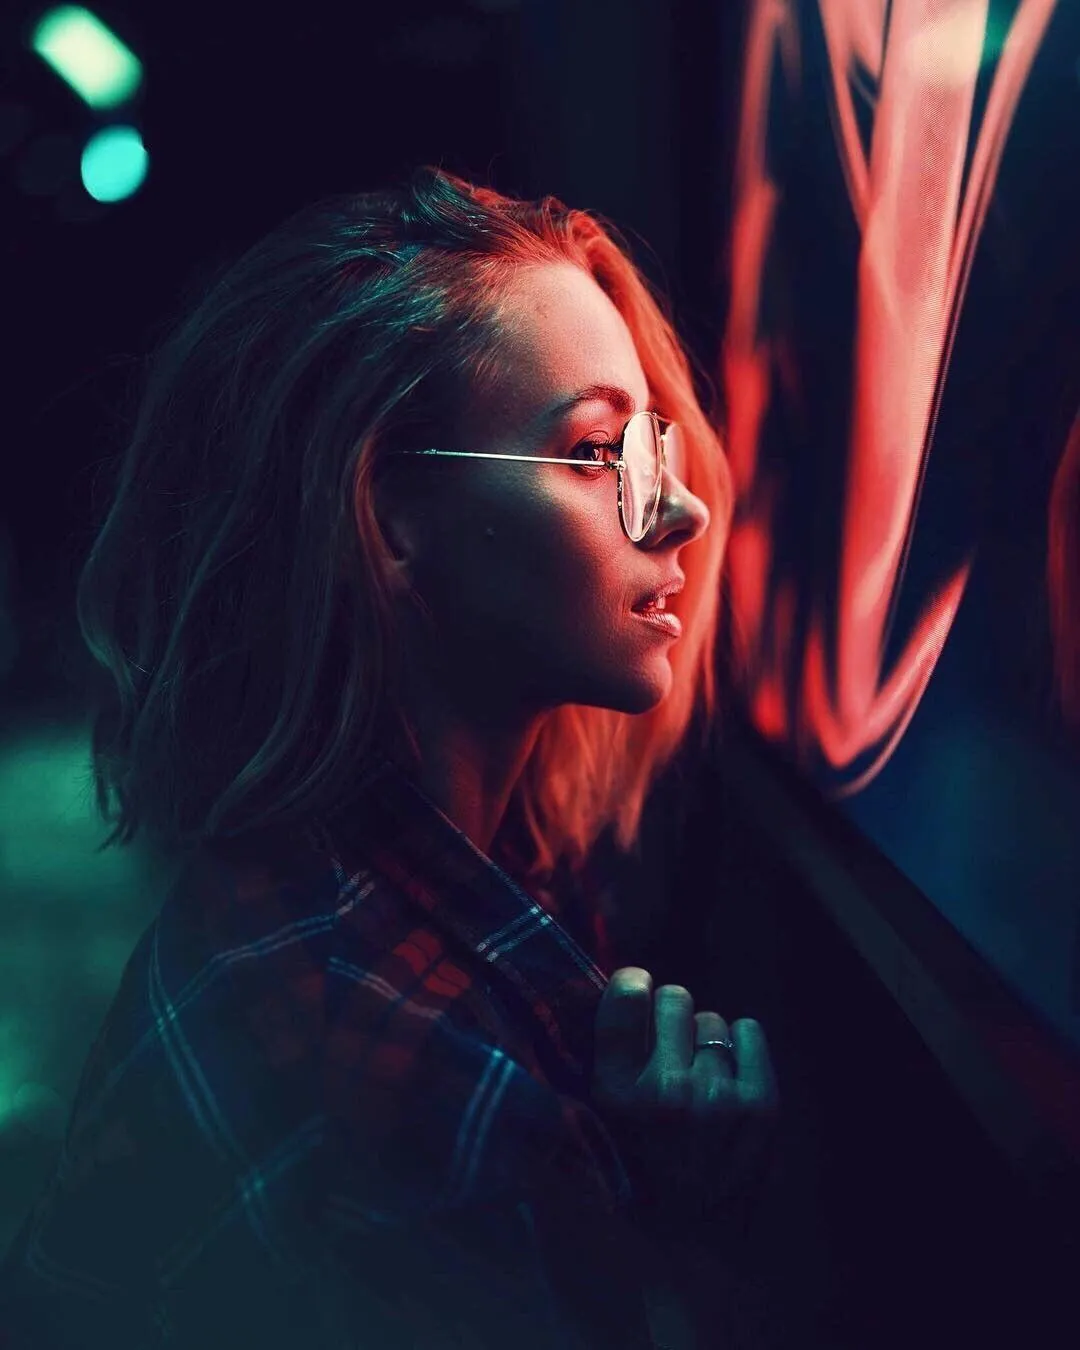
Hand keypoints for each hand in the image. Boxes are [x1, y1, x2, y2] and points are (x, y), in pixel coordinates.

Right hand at [590, 967, 779, 1223]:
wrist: (695, 1243)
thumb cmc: (636, 1175)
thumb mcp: (592, 1125)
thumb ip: (590, 1063)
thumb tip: (593, 987)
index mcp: (615, 1096)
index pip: (624, 1000)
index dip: (632, 984)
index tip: (636, 990)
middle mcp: (666, 1091)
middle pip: (675, 998)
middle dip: (670, 1017)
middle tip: (668, 1050)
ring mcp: (717, 1097)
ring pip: (712, 1020)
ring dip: (703, 1041)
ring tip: (698, 1077)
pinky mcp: (761, 1105)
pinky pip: (750, 1032)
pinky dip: (741, 1045)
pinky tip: (729, 1074)